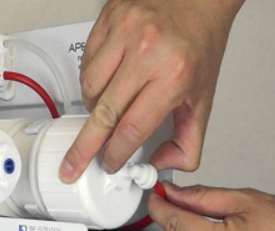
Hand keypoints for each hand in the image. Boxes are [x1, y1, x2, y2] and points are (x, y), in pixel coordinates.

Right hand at [59, 0, 243, 182]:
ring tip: (108, 107)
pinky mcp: (109, 20)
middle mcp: (147, 51)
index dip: (115, 153)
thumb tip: (162, 165)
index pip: (132, 128)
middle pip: (103, 113)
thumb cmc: (199, 43)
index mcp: (174, 74)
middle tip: (72, 166)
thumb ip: (188, 141)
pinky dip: (91, 79)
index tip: (109, 164)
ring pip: (89, 88)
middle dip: (84, 147)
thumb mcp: (203, 97)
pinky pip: (86, 63)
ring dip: (93, 108)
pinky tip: (107, 80)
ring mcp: (125, 33)